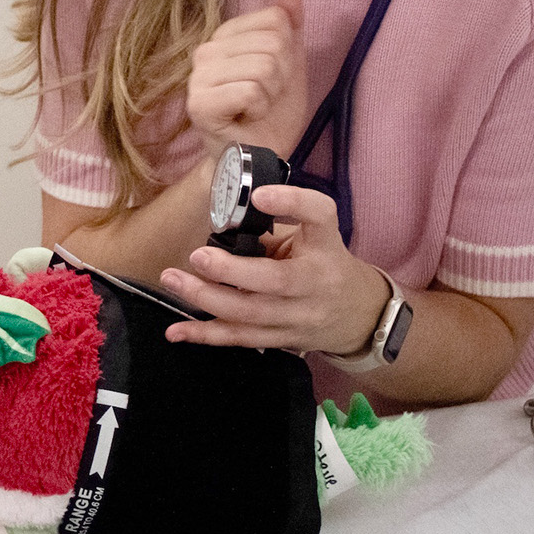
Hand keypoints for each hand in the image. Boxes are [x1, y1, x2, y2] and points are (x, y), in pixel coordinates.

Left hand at [155, 183, 391, 355]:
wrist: (360, 313)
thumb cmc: (325, 262)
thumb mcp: (315, 236)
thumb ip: (276, 227)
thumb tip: (224, 220)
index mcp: (326, 244)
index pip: (319, 215)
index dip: (291, 202)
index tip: (258, 194)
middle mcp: (316, 281)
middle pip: (275, 280)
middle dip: (231, 271)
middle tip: (197, 256)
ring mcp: (300, 316)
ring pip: (250, 314)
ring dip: (206, 298)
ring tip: (173, 279)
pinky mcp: (282, 339)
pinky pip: (241, 339)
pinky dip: (205, 335)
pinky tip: (176, 331)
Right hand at [187, 0, 307, 155]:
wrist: (259, 159)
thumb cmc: (271, 114)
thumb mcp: (290, 62)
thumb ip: (289, 22)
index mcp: (225, 36)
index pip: (276, 19)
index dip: (288, 52)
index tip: (273, 78)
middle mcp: (205, 50)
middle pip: (273, 43)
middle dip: (282, 76)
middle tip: (265, 98)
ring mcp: (198, 77)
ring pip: (264, 66)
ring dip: (271, 95)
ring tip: (255, 109)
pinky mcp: (199, 103)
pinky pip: (251, 90)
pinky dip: (259, 109)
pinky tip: (246, 118)